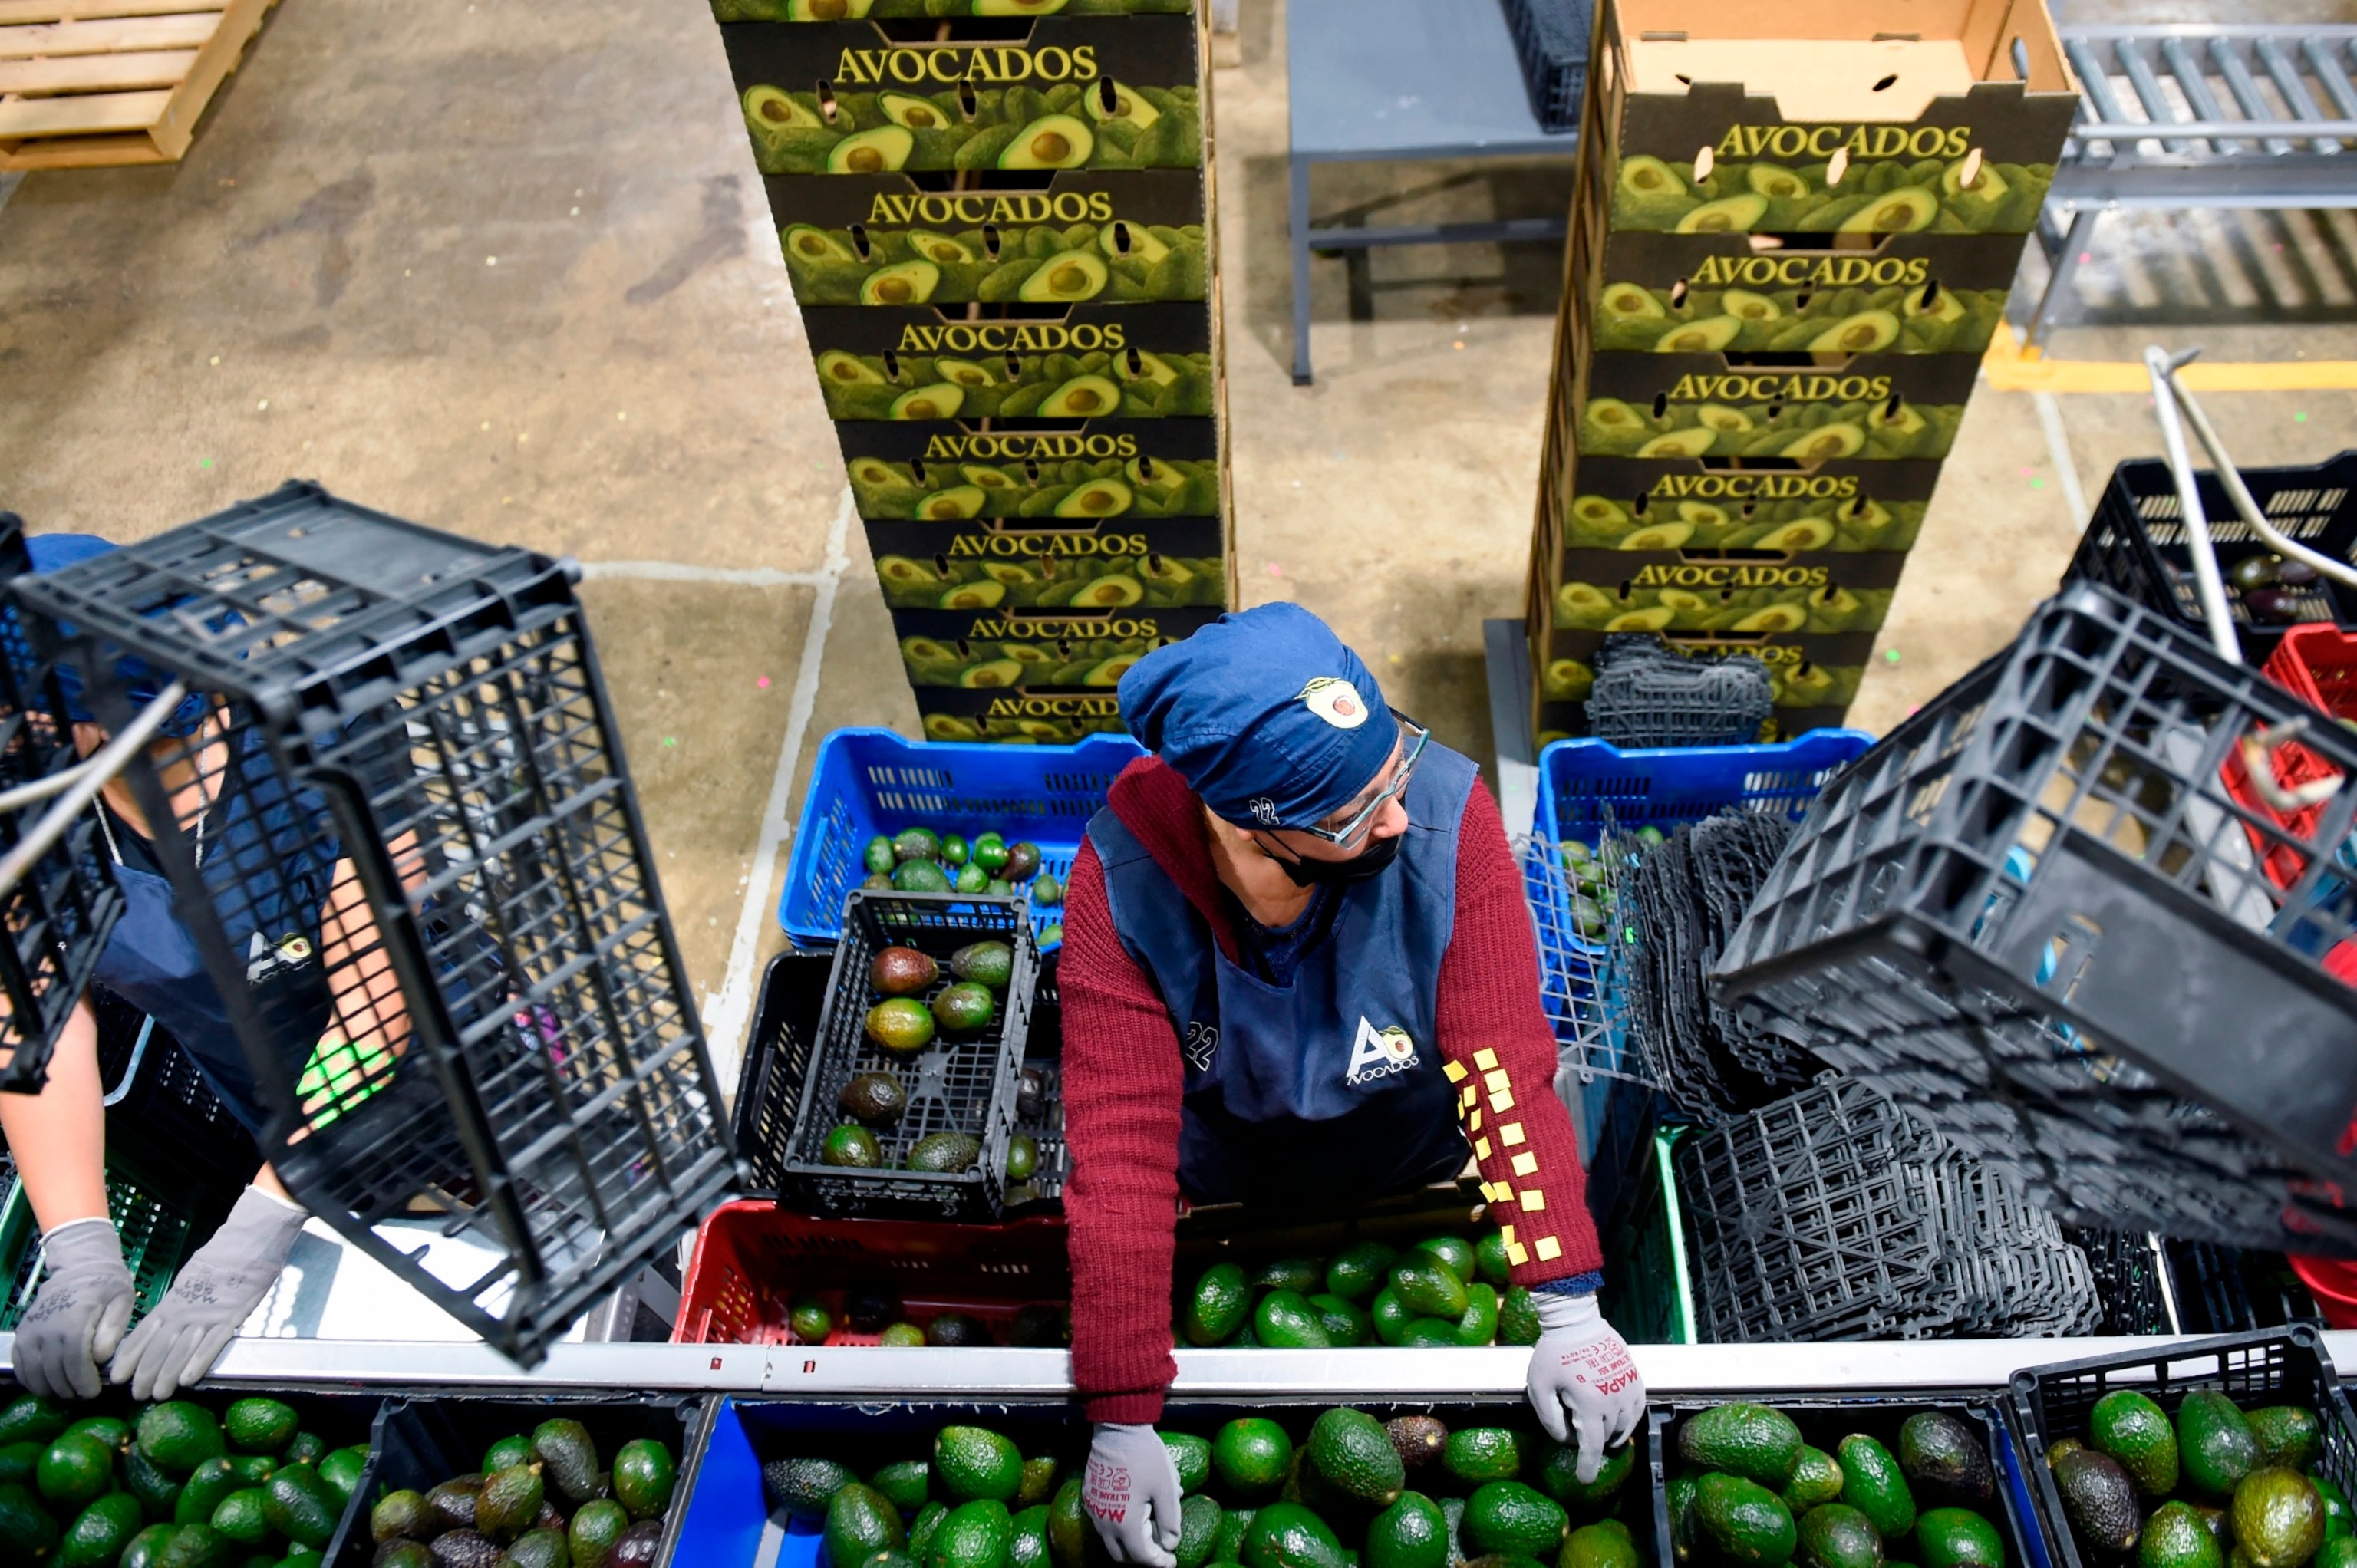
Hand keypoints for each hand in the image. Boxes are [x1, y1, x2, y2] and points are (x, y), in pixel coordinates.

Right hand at [14, 1219, 133, 1400]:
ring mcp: (30, 1332)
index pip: (75, 1361)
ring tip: (69, 1393)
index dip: (84, 1381)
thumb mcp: (122, 1301)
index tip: (94, 1392)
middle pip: (54, 1371)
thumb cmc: (106, 1285)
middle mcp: (46, 1329)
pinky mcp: (21, 1335)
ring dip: (51, 1389)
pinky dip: (31, 1380)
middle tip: (83, 1395)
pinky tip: (47, 1386)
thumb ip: (113, 1329)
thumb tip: (100, 1357)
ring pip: (35, 1373)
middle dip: (70, 1389)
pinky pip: (21, 1365)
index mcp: (74, 1320)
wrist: (79, 1266)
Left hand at [110, 1187, 305, 1399]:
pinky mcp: (232, 1317)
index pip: (144, 1333)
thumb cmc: (221, 1257)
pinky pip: (213, 1344)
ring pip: (182, 1350)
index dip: (129, 1356)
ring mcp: (208, 1315)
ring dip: (167, 1374)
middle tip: (136, 1395)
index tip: (117, 1376)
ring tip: (158, 1395)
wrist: (249, 1241)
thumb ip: (178, 1302)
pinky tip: (188, 1380)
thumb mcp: (190, 1278)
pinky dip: (199, 1362)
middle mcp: (185, 1311)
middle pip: (159, 1347)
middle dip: (145, 1373)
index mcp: (174, 1300)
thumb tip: (164, 1323)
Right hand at [1083, 1423, 1182, 1567]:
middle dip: (1141, 1557)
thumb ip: (1170, 1521)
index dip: (1159, 1563)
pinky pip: (1103, 1522)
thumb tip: (1170, 1544)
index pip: (1142, 1557)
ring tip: (1149, 1528)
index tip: (1172, 1561)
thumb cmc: (1145, 1456)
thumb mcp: (1166, 1488)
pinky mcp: (1090, 1496)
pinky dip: (1118, 1527)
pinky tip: (1134, 1512)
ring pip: (1110, 1540)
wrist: (1117, 1427)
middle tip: (1159, 1550)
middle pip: (1122, 1555)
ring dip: (1129, 1543)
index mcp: (1124, 1523)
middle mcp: (1104, 1522)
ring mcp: (1094, 1509)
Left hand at [1526, 1290, 1645, 1481]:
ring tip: (1596, 1432)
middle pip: (1606, 1437)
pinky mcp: (1635, 1378)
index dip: (1588, 1466)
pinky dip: (1627, 1422)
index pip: (1593, 1446)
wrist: (1576, 1320)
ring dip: (1611, 1435)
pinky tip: (1615, 1421)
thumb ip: (1550, 1418)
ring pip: (1625, 1427)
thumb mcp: (1539, 1387)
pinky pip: (1637, 1410)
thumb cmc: (1553, 1352)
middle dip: (1591, 1443)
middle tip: (1573, 1430)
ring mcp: (1628, 1388)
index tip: (1584, 1480)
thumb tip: (1566, 1439)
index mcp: (1590, 1403)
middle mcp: (1614, 1399)